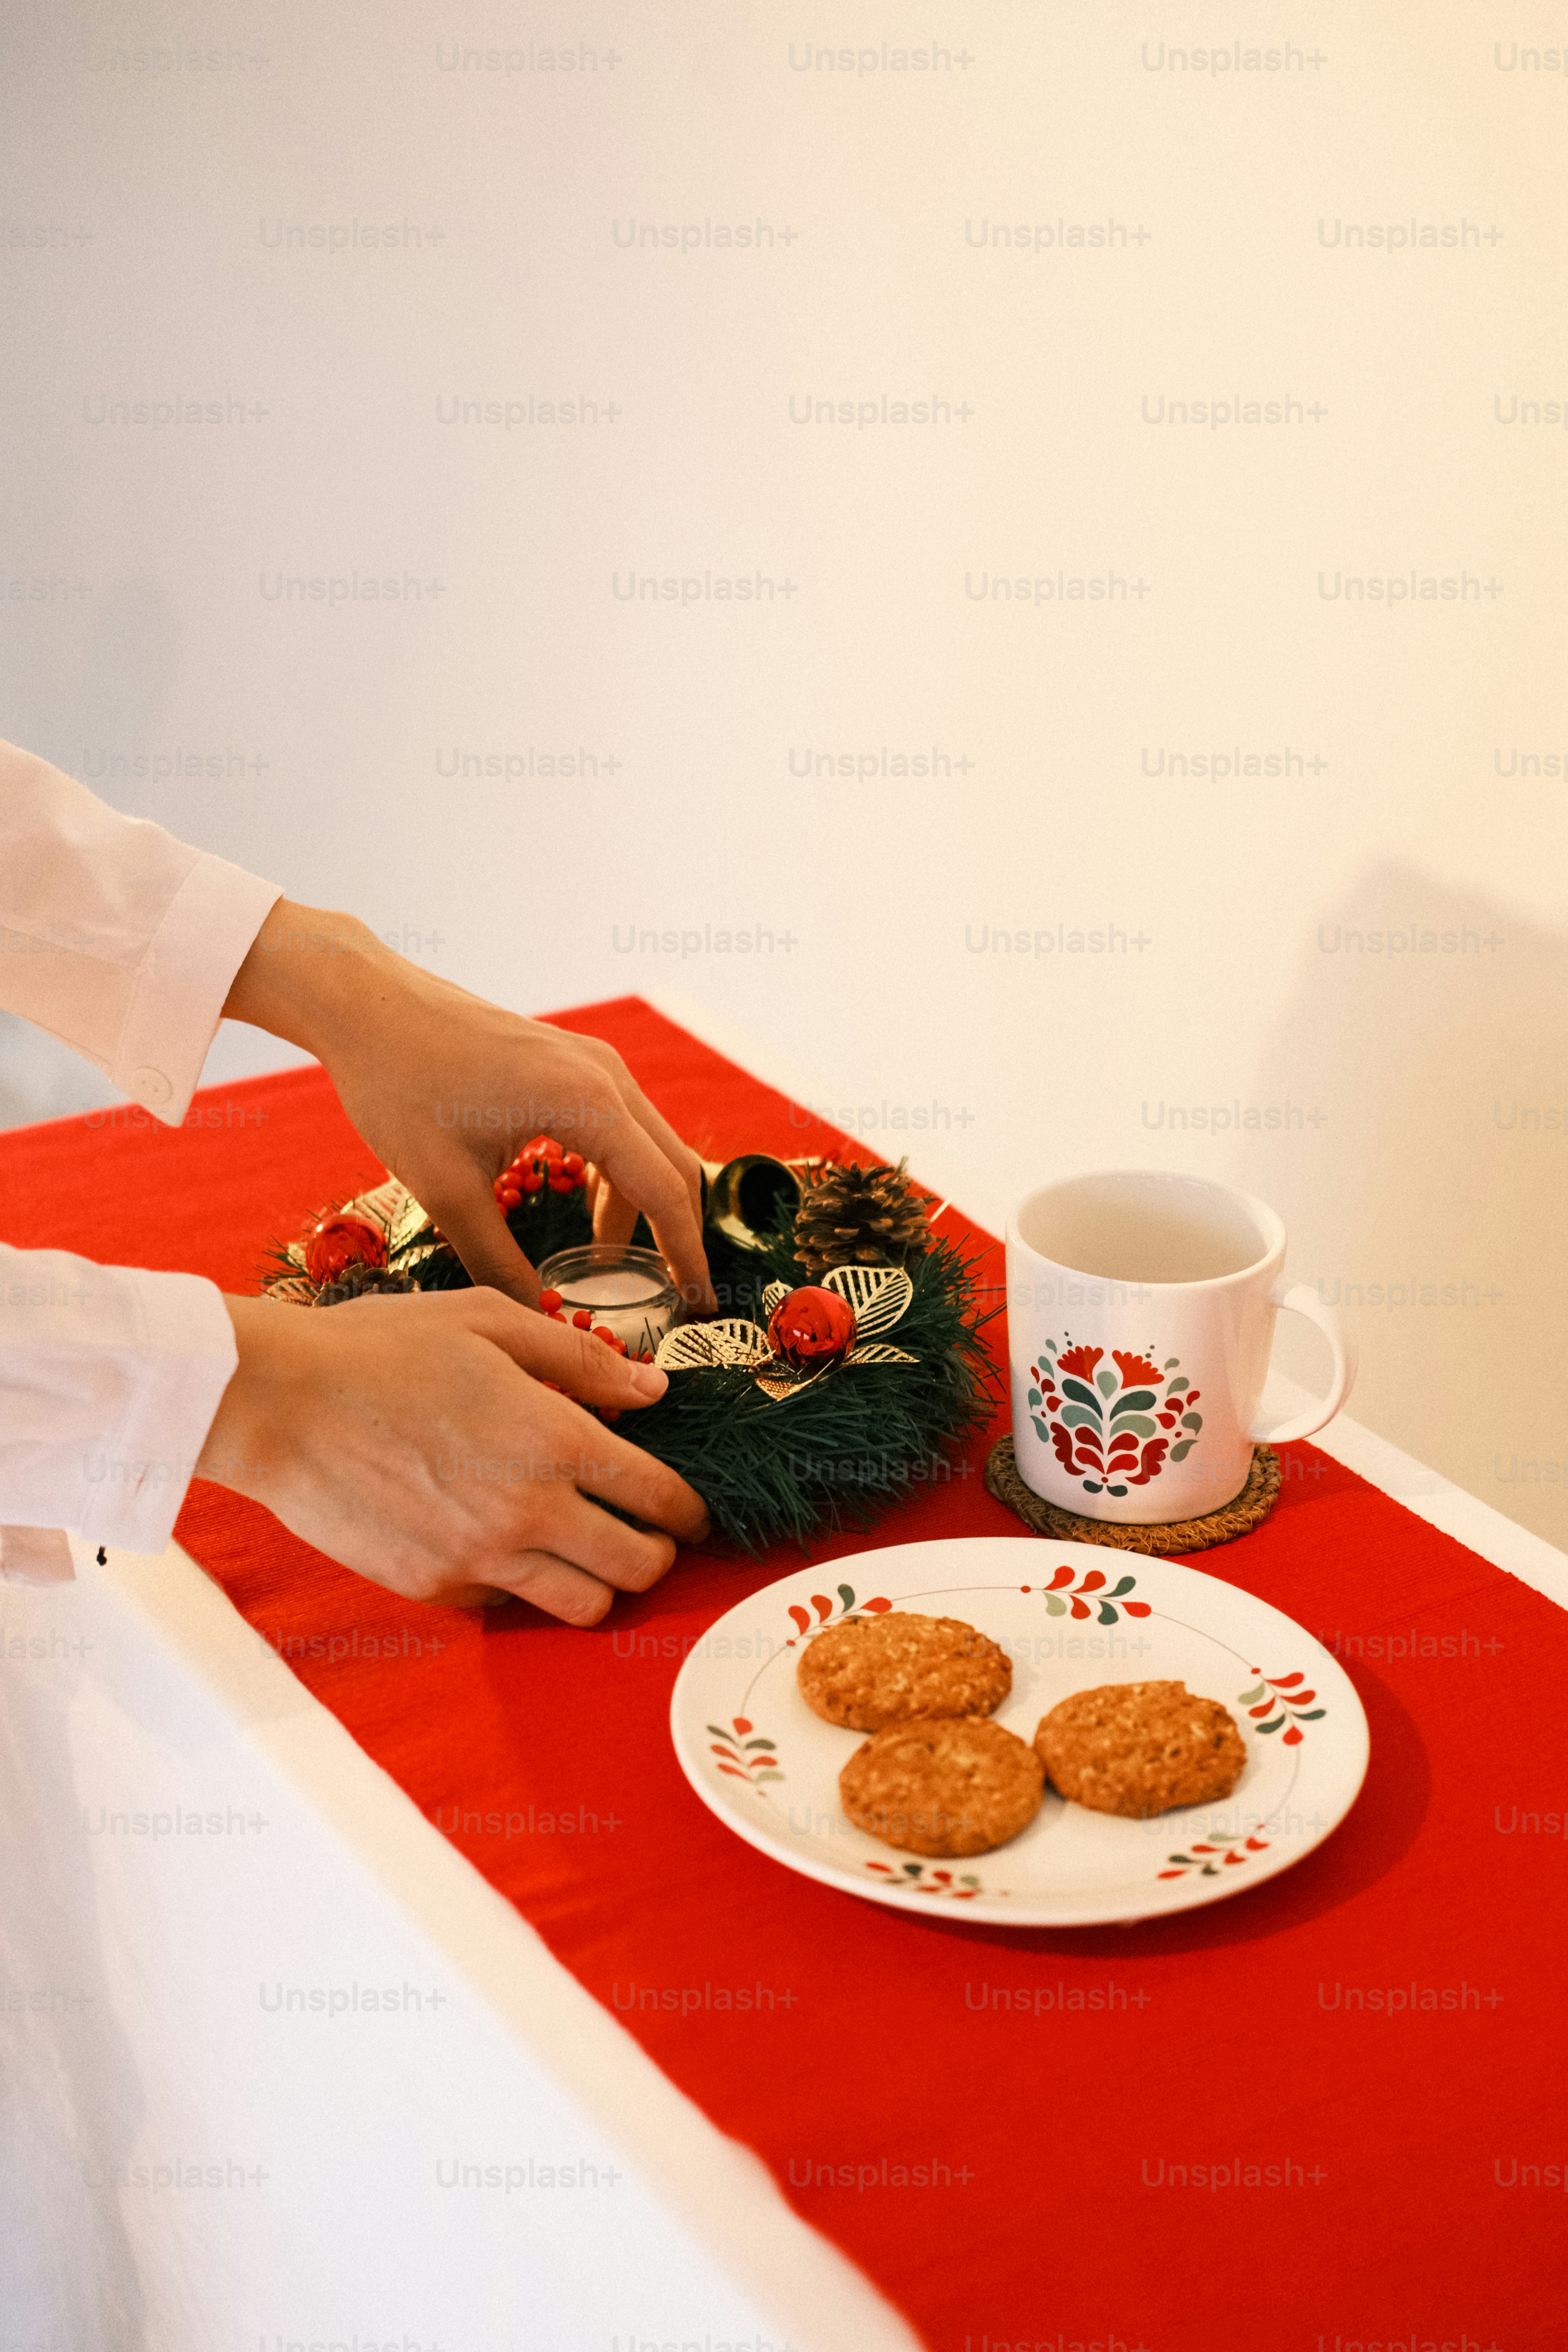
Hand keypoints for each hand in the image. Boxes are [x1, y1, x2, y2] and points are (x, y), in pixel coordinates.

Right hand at [197, 1291, 709, 1623]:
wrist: (277, 1403)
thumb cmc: (382, 1347)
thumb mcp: (490, 1320)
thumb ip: (582, 1359)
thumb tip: (653, 1388)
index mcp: (553, 1441)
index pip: (660, 1499)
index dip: (689, 1510)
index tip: (688, 1511)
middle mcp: (526, 1512)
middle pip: (637, 1568)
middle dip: (656, 1553)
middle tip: (646, 1532)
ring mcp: (477, 1559)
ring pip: (582, 1606)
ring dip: (599, 1582)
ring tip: (585, 1548)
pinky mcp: (432, 1586)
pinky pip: (507, 1606)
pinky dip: (523, 1586)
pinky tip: (506, 1545)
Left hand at [223, 902, 713, 1310]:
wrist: (368, 1007)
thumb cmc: (400, 1089)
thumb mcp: (445, 1191)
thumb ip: (498, 1261)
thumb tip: (535, 1317)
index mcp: (586, 1104)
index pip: (664, 1192)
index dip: (687, 1256)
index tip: (697, 1306)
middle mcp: (606, 1075)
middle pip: (674, 1166)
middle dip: (677, 1235)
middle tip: (672, 1296)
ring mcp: (593, 1061)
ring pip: (650, 1144)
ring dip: (641, 1205)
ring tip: (608, 1261)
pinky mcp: (573, 1059)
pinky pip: (622, 1123)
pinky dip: (618, 1172)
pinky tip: (584, 1208)